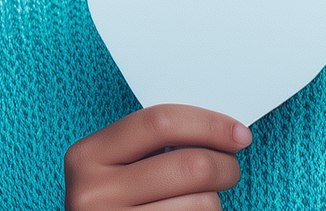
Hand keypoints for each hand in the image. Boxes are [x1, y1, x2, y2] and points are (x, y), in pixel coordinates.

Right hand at [63, 103, 250, 209]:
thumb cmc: (111, 203)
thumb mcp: (112, 168)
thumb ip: (147, 146)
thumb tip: (214, 130)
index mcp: (87, 155)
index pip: (158, 122)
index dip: (206, 124)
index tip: (238, 133)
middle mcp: (94, 193)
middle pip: (188, 165)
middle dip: (224, 165)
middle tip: (231, 169)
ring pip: (201, 204)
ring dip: (214, 202)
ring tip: (201, 201)